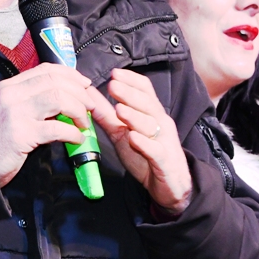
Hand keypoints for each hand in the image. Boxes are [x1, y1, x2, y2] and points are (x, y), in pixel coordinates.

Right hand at [0, 64, 100, 186]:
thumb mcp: (10, 111)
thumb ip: (31, 101)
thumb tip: (64, 98)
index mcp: (10, 86)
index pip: (46, 70)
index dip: (70, 75)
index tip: (85, 85)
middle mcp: (12, 94)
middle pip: (55, 82)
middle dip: (80, 93)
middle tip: (90, 106)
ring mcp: (16, 113)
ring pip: (58, 99)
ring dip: (78, 110)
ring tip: (84, 123)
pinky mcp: (21, 135)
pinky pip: (56, 129)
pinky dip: (73, 134)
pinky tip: (77, 139)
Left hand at [93, 68, 191, 214]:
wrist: (169, 185)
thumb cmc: (146, 155)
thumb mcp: (121, 133)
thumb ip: (106, 115)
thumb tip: (89, 95)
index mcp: (151, 114)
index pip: (146, 90)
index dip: (131, 80)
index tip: (115, 73)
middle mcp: (160, 123)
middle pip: (147, 104)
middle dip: (130, 94)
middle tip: (113, 86)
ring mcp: (164, 141)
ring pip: (151, 125)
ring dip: (135, 116)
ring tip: (119, 109)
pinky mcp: (164, 161)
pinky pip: (155, 150)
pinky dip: (144, 143)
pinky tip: (133, 138)